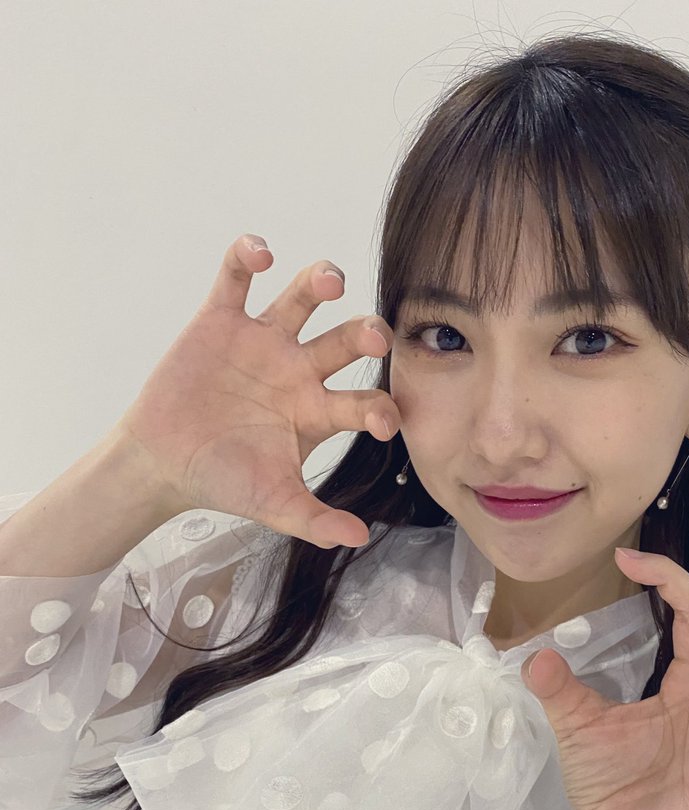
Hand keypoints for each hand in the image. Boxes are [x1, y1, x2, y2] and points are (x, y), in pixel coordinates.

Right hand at [110, 234, 398, 547]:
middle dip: (364, 332)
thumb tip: (359, 537)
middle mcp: (300, 369)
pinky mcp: (222, 320)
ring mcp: (264, 342)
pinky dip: (246, 258)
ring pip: (302, 299)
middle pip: (345, 340)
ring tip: (329, 281)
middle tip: (373, 333)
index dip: (380, 407)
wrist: (164, 463)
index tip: (383, 421)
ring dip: (320, 281)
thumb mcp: (273, 503)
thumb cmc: (224, 481)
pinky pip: (237, 279)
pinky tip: (258, 252)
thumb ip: (314, 519)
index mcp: (318, 410)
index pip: (364, 400)